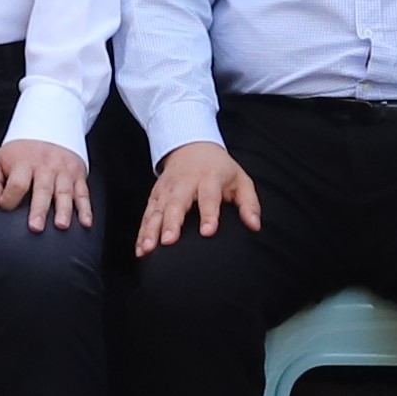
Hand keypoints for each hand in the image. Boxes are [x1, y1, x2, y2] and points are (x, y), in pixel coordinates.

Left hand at [0, 138, 94, 233]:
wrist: (49, 130)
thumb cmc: (21, 154)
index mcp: (24, 162)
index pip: (17, 183)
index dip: (9, 198)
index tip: (5, 207)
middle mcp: (46, 166)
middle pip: (42, 189)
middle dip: (39, 209)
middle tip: (36, 227)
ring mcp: (64, 171)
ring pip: (65, 192)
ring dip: (64, 210)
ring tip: (61, 225)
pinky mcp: (78, 175)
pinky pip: (83, 193)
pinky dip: (86, 209)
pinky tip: (85, 222)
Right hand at [140, 141, 260, 251]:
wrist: (191, 145)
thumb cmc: (219, 169)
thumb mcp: (240, 180)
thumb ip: (249, 203)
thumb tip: (255, 225)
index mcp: (208, 178)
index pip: (209, 197)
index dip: (209, 214)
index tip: (208, 232)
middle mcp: (184, 183)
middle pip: (177, 203)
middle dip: (172, 222)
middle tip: (169, 241)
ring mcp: (167, 190)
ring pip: (157, 210)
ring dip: (151, 230)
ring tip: (148, 249)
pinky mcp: (155, 196)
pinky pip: (147, 215)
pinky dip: (142, 232)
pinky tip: (141, 249)